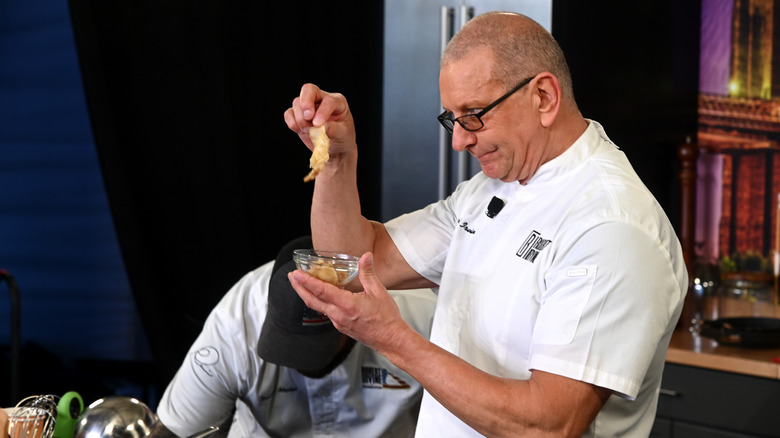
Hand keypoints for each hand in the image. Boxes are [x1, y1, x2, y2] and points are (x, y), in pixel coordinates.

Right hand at [283, 83, 356, 156]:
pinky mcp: (298, 114)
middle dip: (305, 103)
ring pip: (297, 103)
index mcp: (337, 101)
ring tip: (309, 131)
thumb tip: (320, 127)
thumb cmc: (342, 138)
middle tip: (308, 117)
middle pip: (309, 89)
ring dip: (300, 119)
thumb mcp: (343, 134)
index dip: (322, 111)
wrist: (335, 147)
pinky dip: (292, 123)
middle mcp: (322, 99)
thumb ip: (333, 129)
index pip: (328, 100)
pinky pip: (289, 113)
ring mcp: (309, 105)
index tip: (318, 125)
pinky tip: (301, 131)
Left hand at [288, 252, 409, 352]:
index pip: (322, 291)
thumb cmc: (387, 319)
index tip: (297, 274)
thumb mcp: (379, 292)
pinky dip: (319, 302)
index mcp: (348, 305)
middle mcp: (339, 316)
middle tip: (291, 276)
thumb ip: (368, 273)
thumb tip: (366, 256)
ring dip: (307, 295)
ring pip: (317, 307)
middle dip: (299, 288)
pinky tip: (320, 295)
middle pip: (312, 301)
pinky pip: (326, 312)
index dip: (307, 281)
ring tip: (301, 283)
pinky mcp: (341, 326)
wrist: (390, 339)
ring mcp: (339, 322)